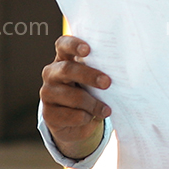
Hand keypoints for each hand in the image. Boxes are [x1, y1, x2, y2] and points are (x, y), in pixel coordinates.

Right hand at [39, 35, 111, 158]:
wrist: (77, 123)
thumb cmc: (89, 92)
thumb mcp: (93, 80)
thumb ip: (100, 71)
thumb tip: (121, 72)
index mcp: (63, 59)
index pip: (63, 45)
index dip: (73, 45)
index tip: (88, 50)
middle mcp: (52, 73)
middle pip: (67, 69)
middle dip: (89, 75)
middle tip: (107, 82)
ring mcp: (47, 93)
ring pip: (71, 96)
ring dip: (93, 104)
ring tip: (106, 110)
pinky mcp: (48, 114)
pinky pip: (70, 115)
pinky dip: (85, 117)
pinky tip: (91, 117)